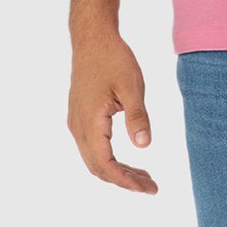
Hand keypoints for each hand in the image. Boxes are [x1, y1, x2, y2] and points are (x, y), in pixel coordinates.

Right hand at [67, 32, 157, 193]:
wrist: (92, 38)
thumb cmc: (113, 58)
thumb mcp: (132, 86)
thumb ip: (137, 117)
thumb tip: (144, 146)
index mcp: (90, 122)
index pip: (106, 165)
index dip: (126, 181)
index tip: (148, 188)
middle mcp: (78, 127)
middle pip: (98, 168)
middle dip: (124, 180)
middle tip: (150, 185)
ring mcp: (76, 122)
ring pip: (94, 159)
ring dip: (117, 171)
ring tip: (143, 176)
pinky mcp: (79, 116)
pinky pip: (92, 147)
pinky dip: (109, 158)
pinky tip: (127, 158)